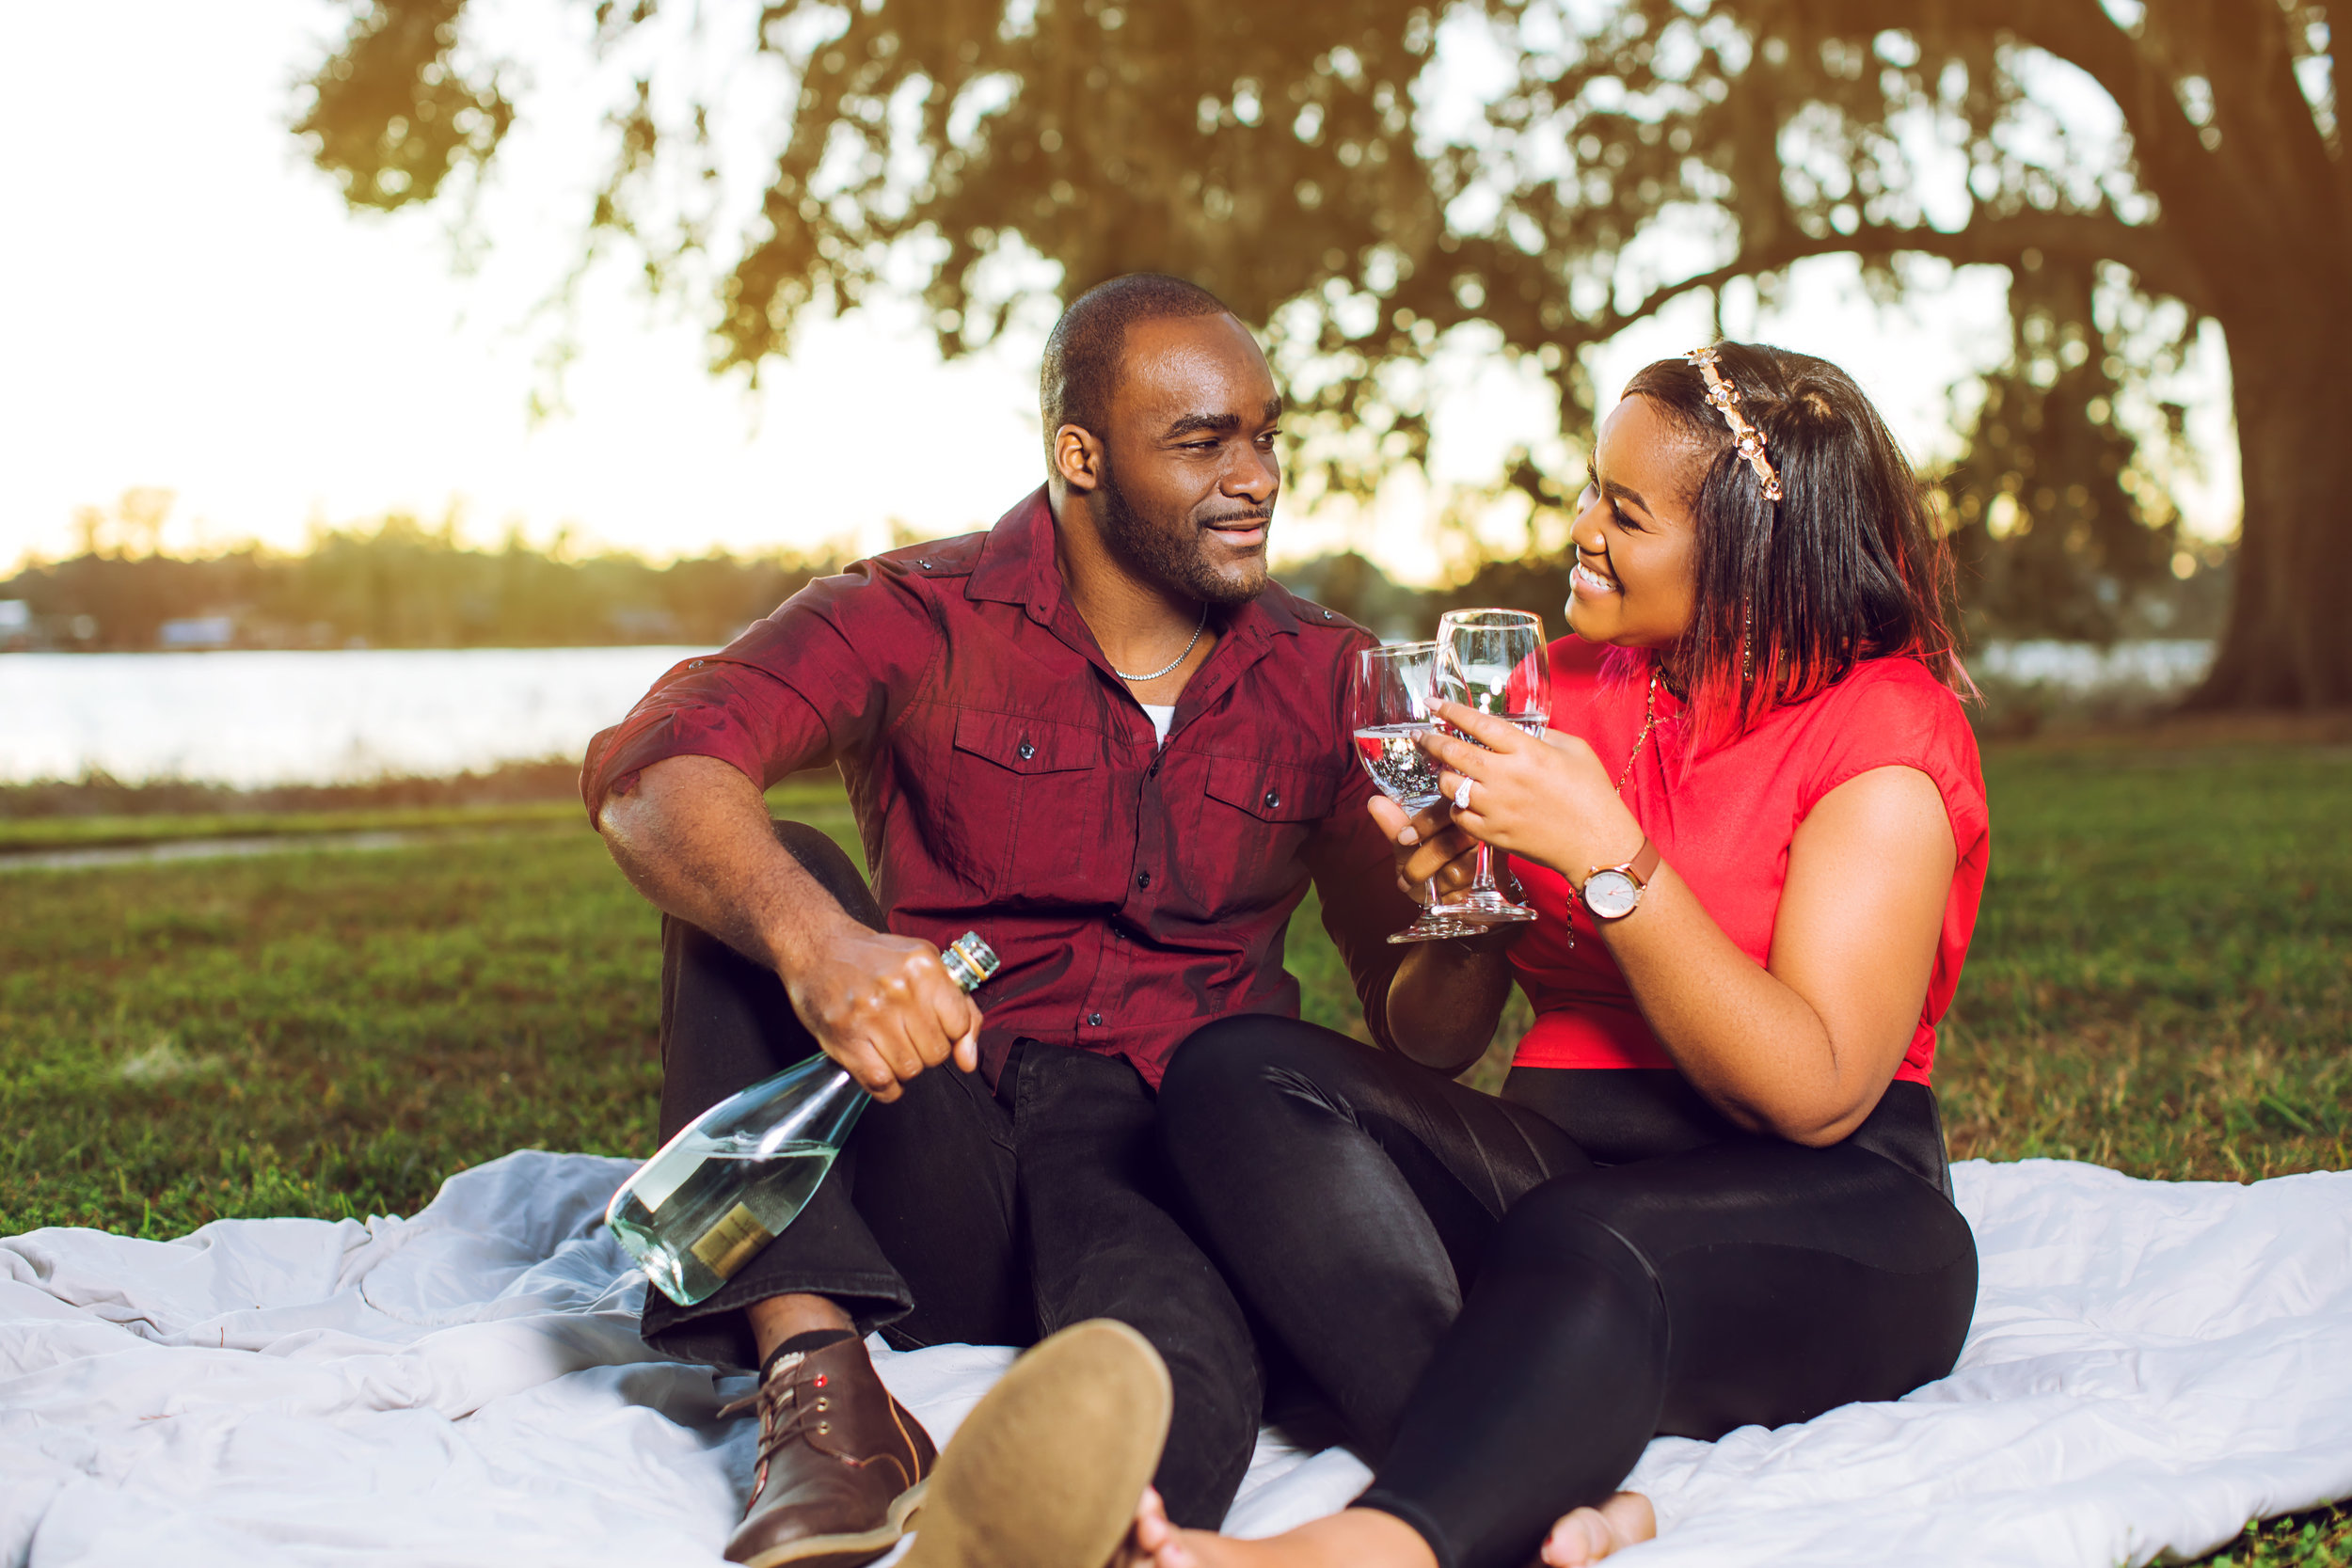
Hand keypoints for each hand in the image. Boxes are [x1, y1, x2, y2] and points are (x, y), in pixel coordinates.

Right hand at [780, 924, 983, 1099]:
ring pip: (910, 1070)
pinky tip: (879, 1067)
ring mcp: (871, 1015)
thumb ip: (959, 1008)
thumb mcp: (924, 965)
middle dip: (926, 1051)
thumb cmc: (872, 958)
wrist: (817, 949)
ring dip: (903, 1067)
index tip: (936, 1028)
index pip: (960, 1025)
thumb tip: (969, 1060)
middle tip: (907, 1034)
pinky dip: (885, 1085)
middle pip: (936, 1053)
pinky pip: (881, 1082)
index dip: (951, 1034)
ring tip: (889, 1046)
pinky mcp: (845, 1038)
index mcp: (923, 967)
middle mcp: (900, 990)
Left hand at [1366, 793, 1482, 903]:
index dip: (1423, 824)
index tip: (1403, 838)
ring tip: (1424, 888)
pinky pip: (1467, 890)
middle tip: (1404, 879)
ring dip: (1434, 883)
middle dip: (1420, 864)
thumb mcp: (1410, 844)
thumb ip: (1395, 825)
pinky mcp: (1495, 878)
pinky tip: (1440, 896)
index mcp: (1457, 809)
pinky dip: (1448, 896)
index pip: (1443, 810)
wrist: (1454, 892)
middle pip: (1447, 844)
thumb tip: (1375, 803)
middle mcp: (1476, 828)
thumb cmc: (1430, 860)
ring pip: (1458, 871)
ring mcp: (1488, 854)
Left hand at [1421, 701, 1644, 881]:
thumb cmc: (1592, 794)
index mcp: (1527, 751)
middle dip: (1431, 740)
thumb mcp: (1574, 749)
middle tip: (1419, 735)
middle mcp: (1507, 776)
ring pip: (1449, 785)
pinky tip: (1461, 800)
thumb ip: (1543, 734)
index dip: (1450, 711)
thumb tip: (1518, 728)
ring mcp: (1497, 807)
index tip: (1433, 704)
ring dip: (1443, 774)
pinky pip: (1459, 816)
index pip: (1478, 723)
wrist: (1598, 845)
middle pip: (1453, 752)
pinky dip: (1456, 806)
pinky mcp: (1494, 833)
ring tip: (1445, 769)